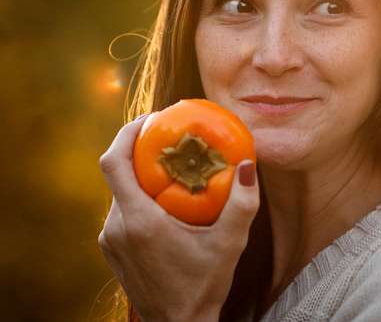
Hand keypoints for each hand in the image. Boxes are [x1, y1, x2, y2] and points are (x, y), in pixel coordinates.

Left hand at [98, 115, 259, 321]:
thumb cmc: (204, 285)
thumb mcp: (230, 243)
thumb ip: (242, 203)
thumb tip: (247, 163)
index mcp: (138, 220)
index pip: (113, 162)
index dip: (126, 133)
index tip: (151, 119)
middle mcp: (116, 227)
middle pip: (116, 174)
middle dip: (140, 151)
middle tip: (170, 138)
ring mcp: (109, 239)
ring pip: (120, 193)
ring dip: (141, 176)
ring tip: (171, 167)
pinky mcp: (111, 249)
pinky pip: (121, 211)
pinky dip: (139, 197)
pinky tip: (165, 200)